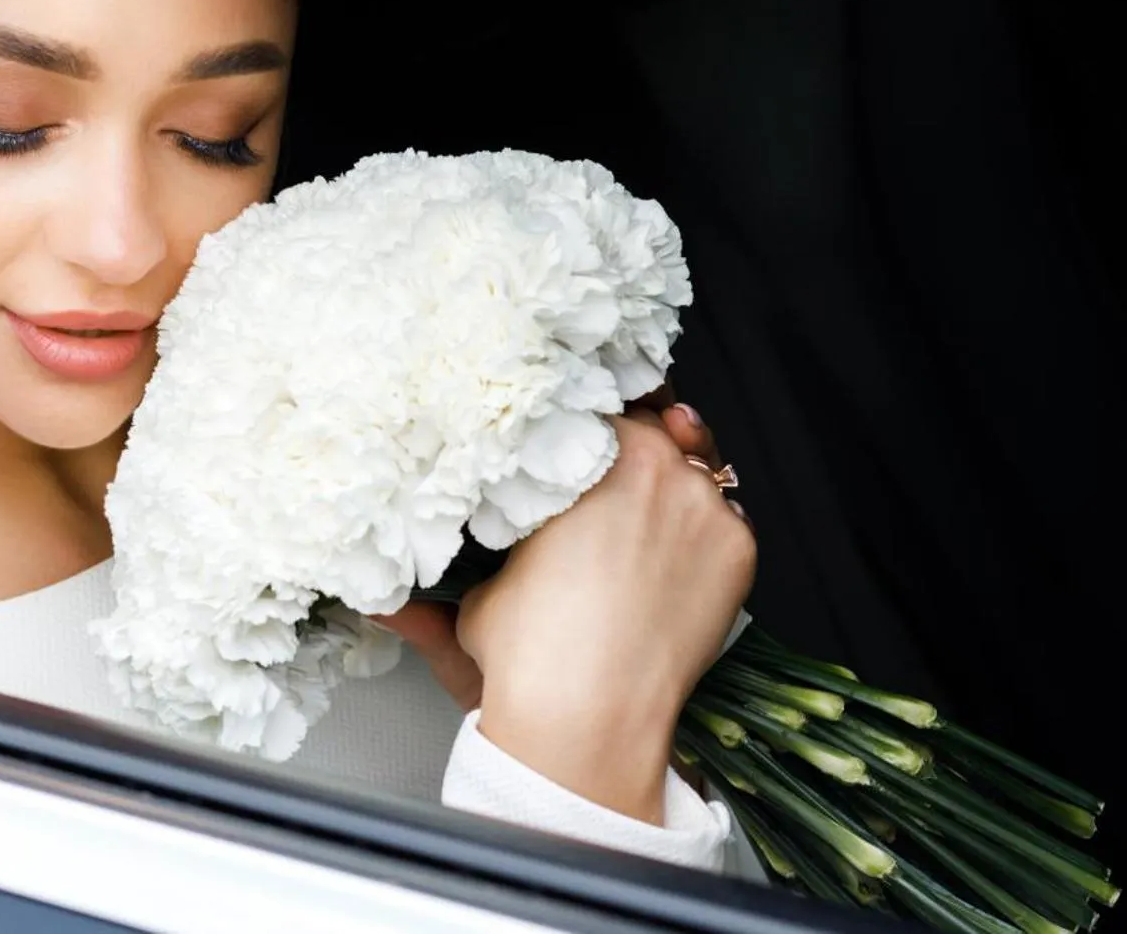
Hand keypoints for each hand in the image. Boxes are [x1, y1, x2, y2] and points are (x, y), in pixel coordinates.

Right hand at [371, 398, 733, 710]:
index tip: (590, 441)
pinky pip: (730, 519)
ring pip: (699, 467)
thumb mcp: (478, 600)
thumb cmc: (530, 653)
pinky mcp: (738, 546)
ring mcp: (703, 503)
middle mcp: (653, 463)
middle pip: (654, 428)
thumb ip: (452, 580)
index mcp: (587, 453)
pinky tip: (679, 561)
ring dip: (678, 485)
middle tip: (622, 477)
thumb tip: (388, 605)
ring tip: (652, 520)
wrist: (590, 715)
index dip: (593, 426)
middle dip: (641, 447)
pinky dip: (707, 535)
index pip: (598, 410)